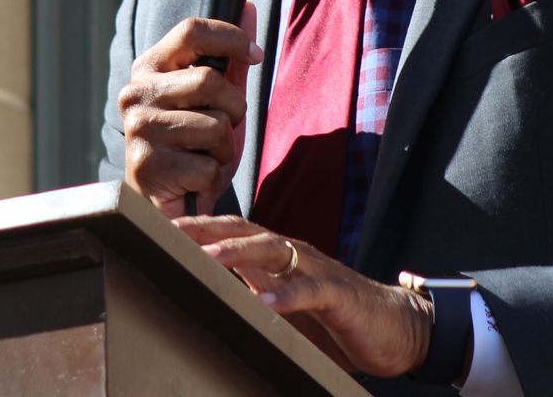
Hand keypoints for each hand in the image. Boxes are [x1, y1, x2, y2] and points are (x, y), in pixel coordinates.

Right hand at [118, 5, 260, 217]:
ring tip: (205, 156)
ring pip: (216, 125)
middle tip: (225, 128)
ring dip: (225, 148)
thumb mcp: (211, 98)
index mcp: (148, 68)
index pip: (191, 31)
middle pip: (210, 81)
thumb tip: (250, 8)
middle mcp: (135, 94)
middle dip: (233, 109)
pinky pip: (210, 164)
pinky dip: (214, 176)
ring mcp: (139, 129)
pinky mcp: (148, 166)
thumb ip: (229, 57)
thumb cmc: (189, 144)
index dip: (230, 37)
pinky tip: (194, 179)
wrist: (160, 201)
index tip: (254, 54)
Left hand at [175, 215, 432, 377]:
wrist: (395, 326)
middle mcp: (292, 254)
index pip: (230, 231)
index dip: (196, 226)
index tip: (157, 227)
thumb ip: (251, 294)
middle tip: (167, 232)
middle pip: (243, 230)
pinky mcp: (338, 294)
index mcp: (277, 256)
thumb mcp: (284, 304)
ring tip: (207, 258)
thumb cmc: (334, 318)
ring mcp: (316, 269)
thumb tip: (205, 296)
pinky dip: (288, 295)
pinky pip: (311, 291)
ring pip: (272, 250)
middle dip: (205, 229)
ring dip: (238, 252)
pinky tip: (266, 304)